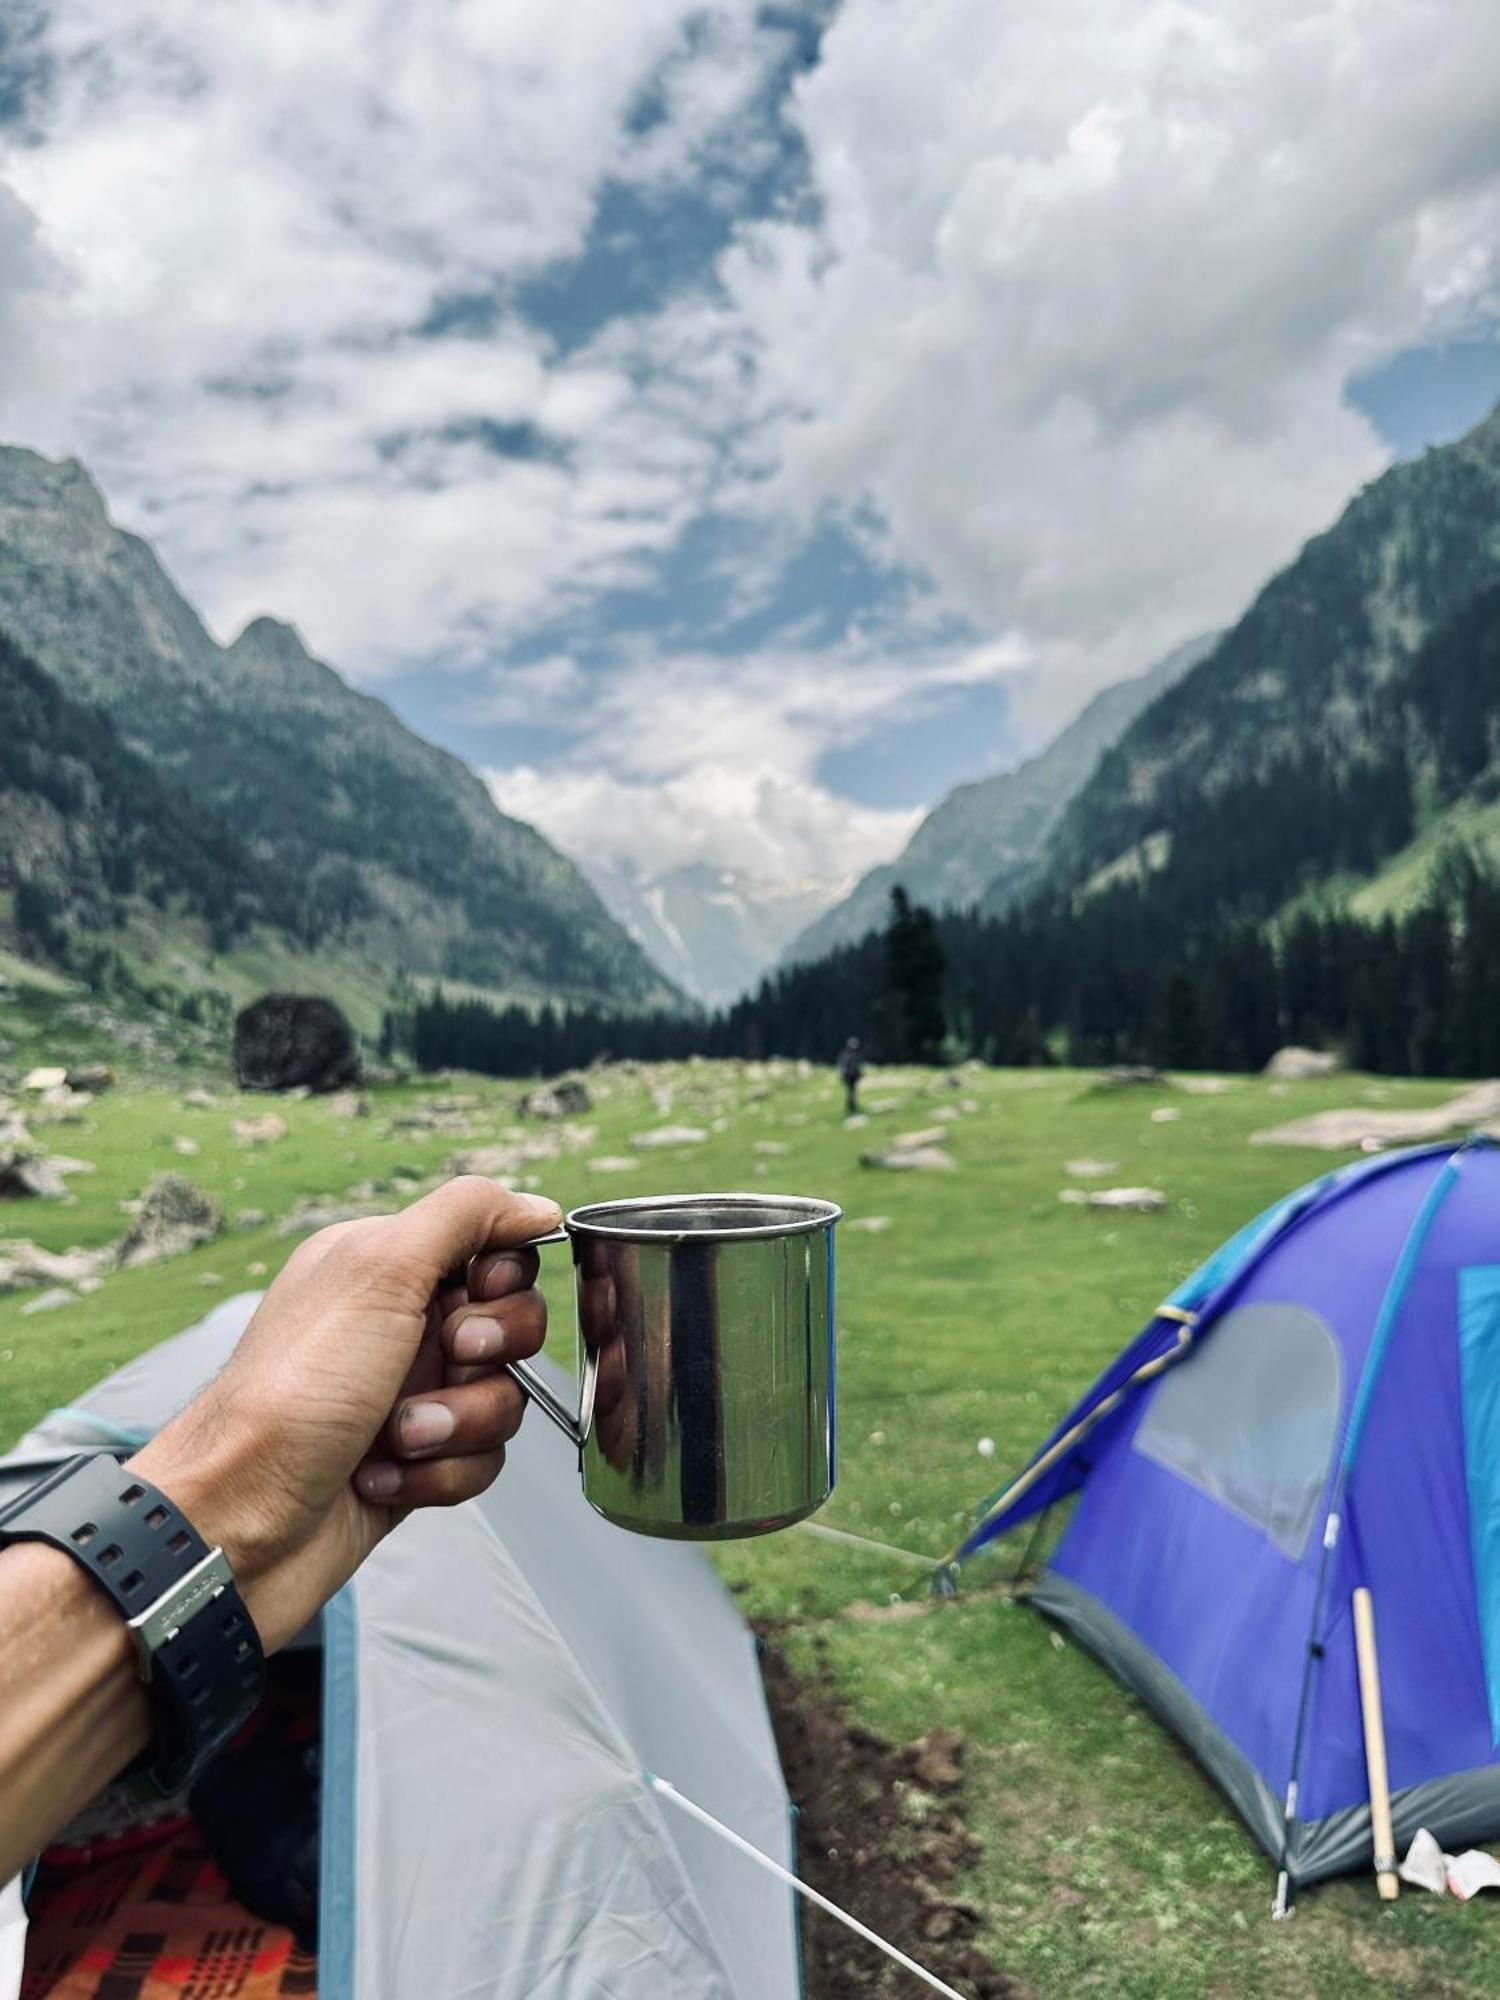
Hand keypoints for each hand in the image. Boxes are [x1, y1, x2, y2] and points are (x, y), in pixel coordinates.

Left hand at [130, 1176, 559, 1651]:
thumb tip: (534, 1204)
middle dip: (487, 1352)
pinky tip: (383, 1476)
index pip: (491, 1246)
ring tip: (395, 1435)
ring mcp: (410, 1394)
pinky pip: (484, 1460)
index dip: (501, 1275)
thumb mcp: (378, 1270)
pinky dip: (442, 1473)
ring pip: (504, 1397)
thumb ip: (464, 1216)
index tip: (473, 1292)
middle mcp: (397, 1324)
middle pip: (513, 1322)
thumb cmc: (288, 1396)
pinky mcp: (418, 1461)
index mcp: (383, 1265)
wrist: (239, 1526)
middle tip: (443, 1358)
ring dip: (457, 1422)